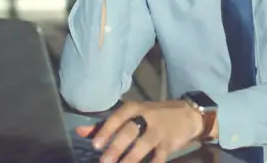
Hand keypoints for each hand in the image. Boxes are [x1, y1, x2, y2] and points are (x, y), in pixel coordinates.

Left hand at [76, 100, 202, 162]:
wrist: (187, 114)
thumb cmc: (153, 115)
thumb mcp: (132, 114)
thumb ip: (106, 124)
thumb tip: (79, 131)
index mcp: (135, 108)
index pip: (118, 116)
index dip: (106, 129)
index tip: (95, 145)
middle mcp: (146, 116)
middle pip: (129, 131)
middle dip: (116, 147)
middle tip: (104, 161)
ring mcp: (159, 131)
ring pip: (143, 145)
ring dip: (130, 159)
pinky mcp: (170, 144)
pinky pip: (159, 158)